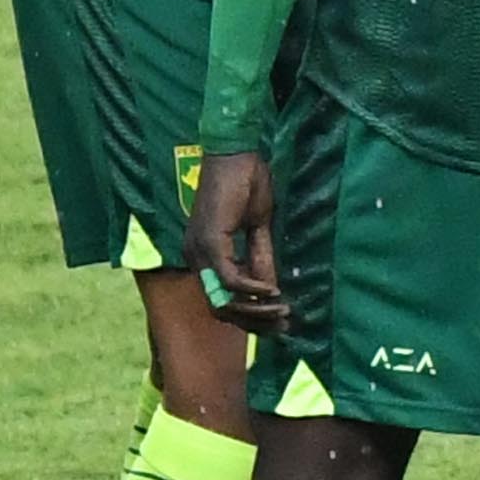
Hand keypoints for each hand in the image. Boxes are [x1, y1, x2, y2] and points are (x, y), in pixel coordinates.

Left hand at [185, 147, 282, 332]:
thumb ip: (260, 256)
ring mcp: (200, 251)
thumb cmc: (246, 182)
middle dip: (253, 321)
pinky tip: (272, 291)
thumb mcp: (257, 226)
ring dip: (254, 310)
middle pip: (219, 307)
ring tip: (283, 311)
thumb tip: (269, 288)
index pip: (221, 299)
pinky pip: (230, 278)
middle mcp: (195, 257)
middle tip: (284, 325)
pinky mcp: (210, 241)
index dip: (249, 316)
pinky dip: (252, 289)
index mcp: (205, 254)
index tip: (280, 323)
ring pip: (222, 298)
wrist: (234, 153)